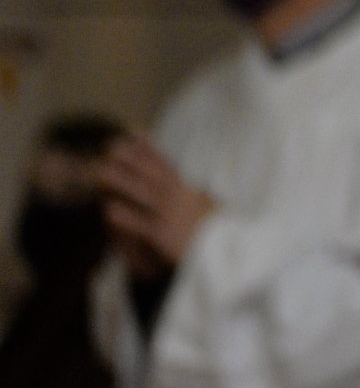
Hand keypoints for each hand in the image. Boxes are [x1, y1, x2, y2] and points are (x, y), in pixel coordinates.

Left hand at [96, 135, 216, 269]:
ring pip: (143, 194)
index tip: (134, 133)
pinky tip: (108, 210)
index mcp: (190, 190)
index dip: (149, 148)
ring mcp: (171, 216)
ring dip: (121, 181)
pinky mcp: (164, 236)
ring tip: (100, 171)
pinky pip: (141, 225)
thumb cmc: (221, 233)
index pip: (166, 164)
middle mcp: (180, 198)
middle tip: (111, 145)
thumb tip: (194, 186)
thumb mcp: (211, 207)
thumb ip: (198, 195)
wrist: (230, 253)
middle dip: (131, 158)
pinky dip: (126, 217)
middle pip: (151, 174)